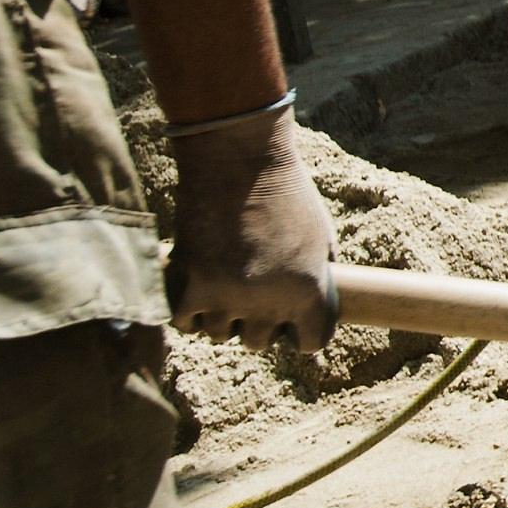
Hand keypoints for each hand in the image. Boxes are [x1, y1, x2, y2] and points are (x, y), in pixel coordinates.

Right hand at [167, 114, 335, 352]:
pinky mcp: (187, 289)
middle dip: (259, 322)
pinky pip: (186, 323)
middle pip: (260, 342)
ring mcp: (225, 299)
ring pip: (221, 335)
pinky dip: (190, 310)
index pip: (310, 344)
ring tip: (226, 280)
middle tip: (254, 292)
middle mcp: (268, 303)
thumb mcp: (321, 235)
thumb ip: (317, 277)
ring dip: (223, 314)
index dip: (303, 332)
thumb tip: (313, 308)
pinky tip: (199, 285)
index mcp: (309, 292)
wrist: (238, 163)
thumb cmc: (286, 193)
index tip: (294, 319)